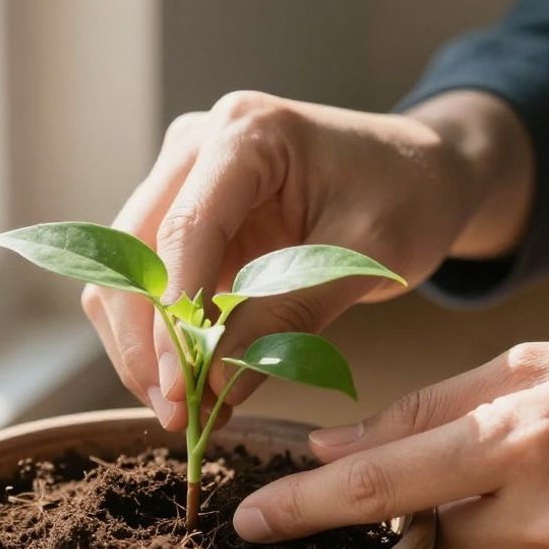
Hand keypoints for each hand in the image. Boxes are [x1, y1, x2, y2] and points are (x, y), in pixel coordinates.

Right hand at [82, 89, 533, 429]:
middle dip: (146, 342)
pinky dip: (165, 341)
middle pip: (134, 253)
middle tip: (178, 415)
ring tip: (189, 412)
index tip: (180, 388)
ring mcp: (183, 182)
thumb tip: (216, 381)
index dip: (174, 316)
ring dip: (146, 349)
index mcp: (247, 132)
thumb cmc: (407, 196)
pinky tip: (197, 386)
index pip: (186, 228)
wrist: (420, 174)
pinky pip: (152, 289)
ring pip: (127, 277)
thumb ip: (289, 313)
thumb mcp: (365, 258)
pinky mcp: (186, 221)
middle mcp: (197, 146)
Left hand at [233, 340, 548, 548]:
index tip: (247, 522)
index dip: (308, 506)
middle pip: (420, 542)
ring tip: (521, 500)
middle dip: (419, 514)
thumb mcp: (541, 364)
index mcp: (530, 433)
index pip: (387, 482)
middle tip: (468, 473)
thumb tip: (337, 451)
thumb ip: (432, 408)